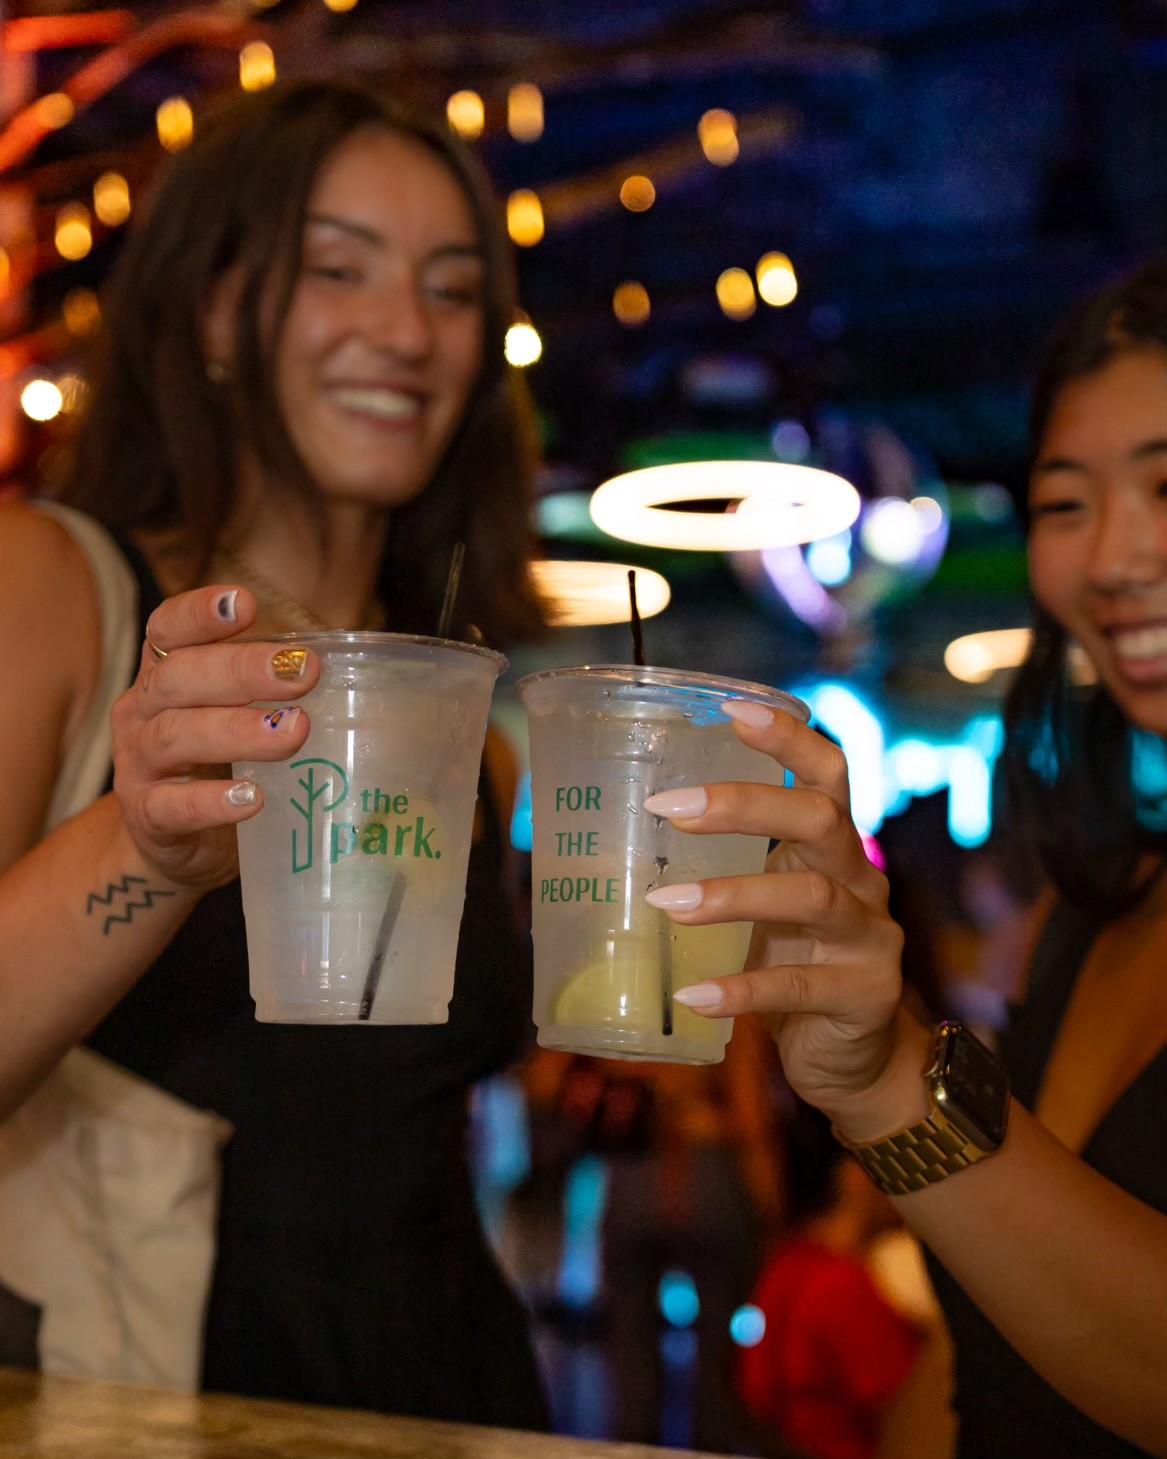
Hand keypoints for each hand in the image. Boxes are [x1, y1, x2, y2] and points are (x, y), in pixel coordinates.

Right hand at [110, 586, 318, 890]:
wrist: (173, 844)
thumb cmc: (218, 762)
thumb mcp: (236, 713)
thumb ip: (272, 686)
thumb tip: (354, 665)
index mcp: (165, 673)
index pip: (168, 629)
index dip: (200, 613)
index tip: (245, 604)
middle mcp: (143, 711)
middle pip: (179, 677)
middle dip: (242, 669)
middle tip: (303, 672)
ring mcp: (138, 765)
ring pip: (177, 737)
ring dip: (238, 731)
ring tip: (294, 731)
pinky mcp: (148, 818)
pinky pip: (173, 807)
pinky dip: (212, 801)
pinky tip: (252, 797)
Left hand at [644, 704, 928, 1138]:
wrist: (858, 1060)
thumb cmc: (797, 966)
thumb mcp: (770, 908)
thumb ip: (730, 871)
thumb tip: (624, 834)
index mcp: (835, 850)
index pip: (828, 773)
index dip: (789, 738)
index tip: (733, 710)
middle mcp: (861, 881)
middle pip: (820, 819)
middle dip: (744, 805)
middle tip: (667, 806)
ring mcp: (869, 938)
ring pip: (809, 897)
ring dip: (731, 895)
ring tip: (664, 900)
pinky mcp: (865, 996)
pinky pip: (798, 987)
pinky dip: (741, 988)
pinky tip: (693, 995)